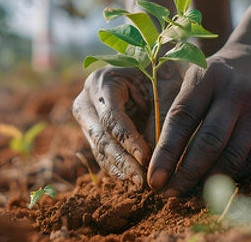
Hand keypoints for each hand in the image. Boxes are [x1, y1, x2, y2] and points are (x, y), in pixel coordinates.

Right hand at [72, 62, 181, 186]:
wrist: (147, 65)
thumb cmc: (159, 72)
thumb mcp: (164, 87)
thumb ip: (160, 116)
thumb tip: (154, 156)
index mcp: (102, 82)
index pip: (112, 117)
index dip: (128, 140)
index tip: (146, 159)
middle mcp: (86, 100)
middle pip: (101, 137)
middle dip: (123, 161)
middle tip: (143, 180)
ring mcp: (85, 118)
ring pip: (99, 149)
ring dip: (120, 169)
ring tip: (140, 185)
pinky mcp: (91, 132)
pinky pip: (101, 154)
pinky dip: (117, 168)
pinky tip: (132, 181)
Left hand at [147, 43, 250, 195]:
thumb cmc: (214, 79)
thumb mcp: (192, 81)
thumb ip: (175, 114)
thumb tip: (157, 163)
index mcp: (208, 77)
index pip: (182, 119)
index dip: (166, 154)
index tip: (153, 180)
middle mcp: (237, 92)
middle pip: (210, 143)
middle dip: (186, 175)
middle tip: (169, 195)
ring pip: (233, 158)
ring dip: (208, 181)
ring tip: (189, 192)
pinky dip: (233, 176)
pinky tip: (217, 180)